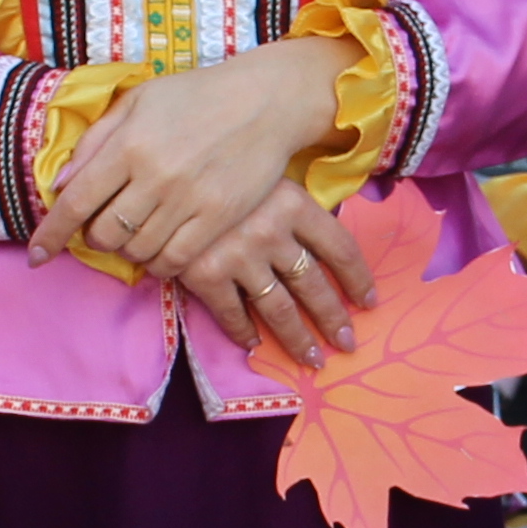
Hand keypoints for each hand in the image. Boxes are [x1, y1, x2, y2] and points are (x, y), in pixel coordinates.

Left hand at [30, 38, 349, 280]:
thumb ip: (96, 141)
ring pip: (138, 251)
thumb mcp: (138, 102)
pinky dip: (160, 263)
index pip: (75, 202)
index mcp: (129, 144)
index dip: (50, 234)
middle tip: (106, 224)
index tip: (37, 254)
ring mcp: (188, 200)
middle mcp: (154, 176)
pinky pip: (176, 260)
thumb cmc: (196, 95)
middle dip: (95, 238)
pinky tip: (162, 249)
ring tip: (138, 232)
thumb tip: (60, 185)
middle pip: (104, 234)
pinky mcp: (218, 217)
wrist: (265, 100)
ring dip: (128, 250)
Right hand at [167, 177, 379, 371]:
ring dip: (299, 339)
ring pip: (279, 309)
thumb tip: (319, 245)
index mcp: (293, 202)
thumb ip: (290, 207)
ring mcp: (239, 256)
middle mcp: (272, 232)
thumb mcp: (263, 175)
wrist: (157, 174)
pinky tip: (255, 344)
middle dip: (334, 319)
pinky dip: (244, 333)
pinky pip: (232, 314)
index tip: (368, 302)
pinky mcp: (205, 274)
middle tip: (348, 344)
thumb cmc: (218, 169)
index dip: (358, 279)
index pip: (340, 247)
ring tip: (314, 358)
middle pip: (313, 285)